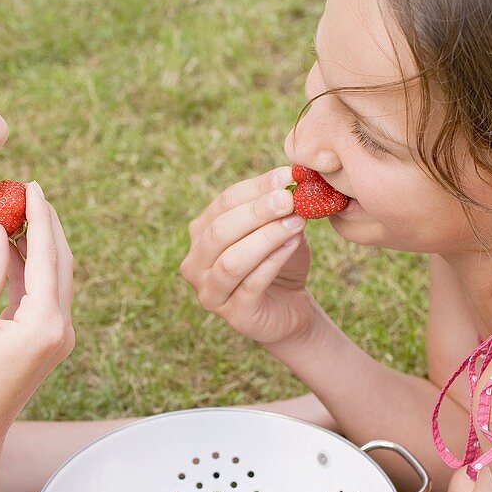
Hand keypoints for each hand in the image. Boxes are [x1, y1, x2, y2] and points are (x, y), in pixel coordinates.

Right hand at [0, 182, 74, 451]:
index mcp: (44, 324)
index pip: (47, 256)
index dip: (40, 217)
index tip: (31, 185)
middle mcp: (61, 328)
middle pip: (62, 262)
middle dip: (47, 225)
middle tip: (27, 191)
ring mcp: (59, 336)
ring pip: (57, 277)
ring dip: (40, 245)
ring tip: (16, 211)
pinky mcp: (50, 340)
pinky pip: (46, 294)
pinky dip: (33, 269)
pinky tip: (13, 247)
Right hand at [179, 166, 319, 346]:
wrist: (290, 306)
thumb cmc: (280, 262)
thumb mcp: (278, 228)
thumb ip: (277, 207)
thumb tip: (289, 177)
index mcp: (201, 234)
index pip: (223, 203)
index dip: (256, 188)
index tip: (287, 176)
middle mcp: (195, 263)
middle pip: (220, 231)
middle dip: (256, 212)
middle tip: (288, 199)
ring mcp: (210, 292)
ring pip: (231, 261)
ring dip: (266, 238)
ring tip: (296, 222)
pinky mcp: (234, 315)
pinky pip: (251, 285)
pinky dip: (273, 261)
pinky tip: (294, 244)